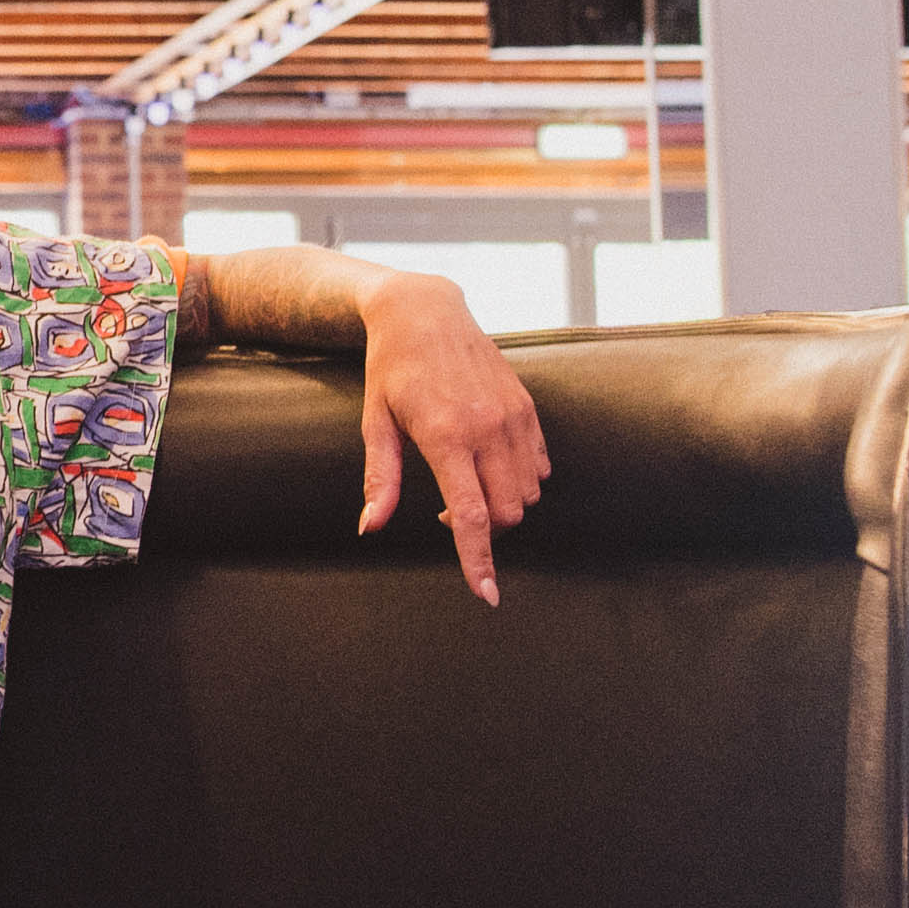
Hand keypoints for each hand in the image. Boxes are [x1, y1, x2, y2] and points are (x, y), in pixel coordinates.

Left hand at [355, 273, 551, 604]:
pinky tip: (490, 464)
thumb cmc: (390, 370)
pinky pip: (540, 467)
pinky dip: (521, 481)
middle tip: (447, 510)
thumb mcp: (375, 423)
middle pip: (506, 513)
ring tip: (466, 482)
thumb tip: (369, 528)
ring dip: (502, 506)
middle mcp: (488, 427)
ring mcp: (514, 416)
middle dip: (484, 529)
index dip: (478, 560)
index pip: (471, 516)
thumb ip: (378, 480)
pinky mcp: (528, 407)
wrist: (425, 312)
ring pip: (527, 494)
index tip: (486, 595)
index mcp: (446, 436)